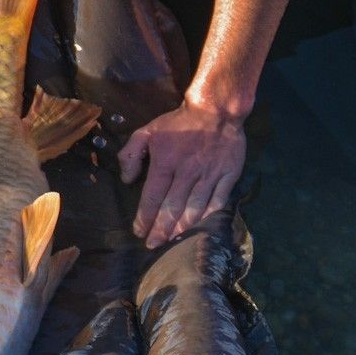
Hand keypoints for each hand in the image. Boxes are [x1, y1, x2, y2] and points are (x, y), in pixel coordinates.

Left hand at [117, 100, 246, 248]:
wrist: (216, 110)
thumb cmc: (179, 122)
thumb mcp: (148, 130)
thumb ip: (131, 153)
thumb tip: (127, 180)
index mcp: (166, 162)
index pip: (153, 197)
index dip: (145, 217)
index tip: (139, 231)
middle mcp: (187, 172)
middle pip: (172, 208)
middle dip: (161, 229)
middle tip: (153, 244)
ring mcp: (209, 175)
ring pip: (194, 208)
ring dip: (181, 227)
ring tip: (172, 239)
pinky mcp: (228, 176)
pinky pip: (217, 201)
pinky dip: (207, 215)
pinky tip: (198, 225)